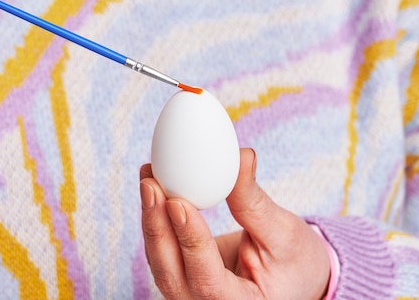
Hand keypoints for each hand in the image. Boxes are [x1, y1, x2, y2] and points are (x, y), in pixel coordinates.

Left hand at [140, 148, 329, 299]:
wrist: (293, 276)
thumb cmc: (295, 262)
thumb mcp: (284, 233)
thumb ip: (255, 201)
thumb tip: (241, 157)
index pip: (208, 279)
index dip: (190, 241)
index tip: (178, 203)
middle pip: (171, 273)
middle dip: (157, 226)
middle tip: (151, 185)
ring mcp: (189, 294)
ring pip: (160, 261)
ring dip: (151, 219)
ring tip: (149, 177)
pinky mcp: (180, 275)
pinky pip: (161, 250)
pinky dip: (155, 219)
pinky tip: (153, 186)